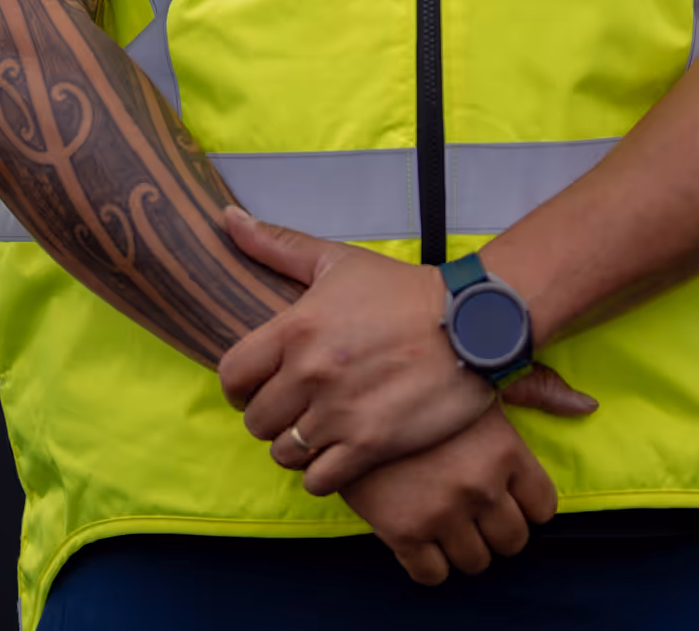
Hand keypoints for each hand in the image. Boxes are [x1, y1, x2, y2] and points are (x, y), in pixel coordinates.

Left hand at [218, 208, 595, 495]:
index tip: (261, 383)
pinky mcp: (370, 445)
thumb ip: (278, 244)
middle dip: (272, 415)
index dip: (240, 384)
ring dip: (296, 445)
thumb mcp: (338, 260)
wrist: (471, 323)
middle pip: (256, 421)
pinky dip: (322, 472)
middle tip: (297, 406)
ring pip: (284, 453)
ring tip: (319, 429)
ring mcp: (339, 412)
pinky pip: (317, 480)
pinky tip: (339, 452)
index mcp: (296, 328)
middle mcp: (310, 373)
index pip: (232, 376)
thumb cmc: (402, 291)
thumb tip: (227, 218)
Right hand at [343, 400, 557, 584]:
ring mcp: (442, 513)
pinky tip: (421, 531)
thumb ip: (536, 389)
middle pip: (512, 541)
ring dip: (464, 544)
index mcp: (506, 449)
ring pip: (475, 562)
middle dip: (497, 527)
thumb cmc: (423, 380)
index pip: (543, 507)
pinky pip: (432, 575)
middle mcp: (480, 486)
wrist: (351, 389)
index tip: (506, 491)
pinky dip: (429, 561)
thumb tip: (588, 404)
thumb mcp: (481, 379)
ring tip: (446, 515)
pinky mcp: (402, 532)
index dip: (526, 501)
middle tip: (474, 505)